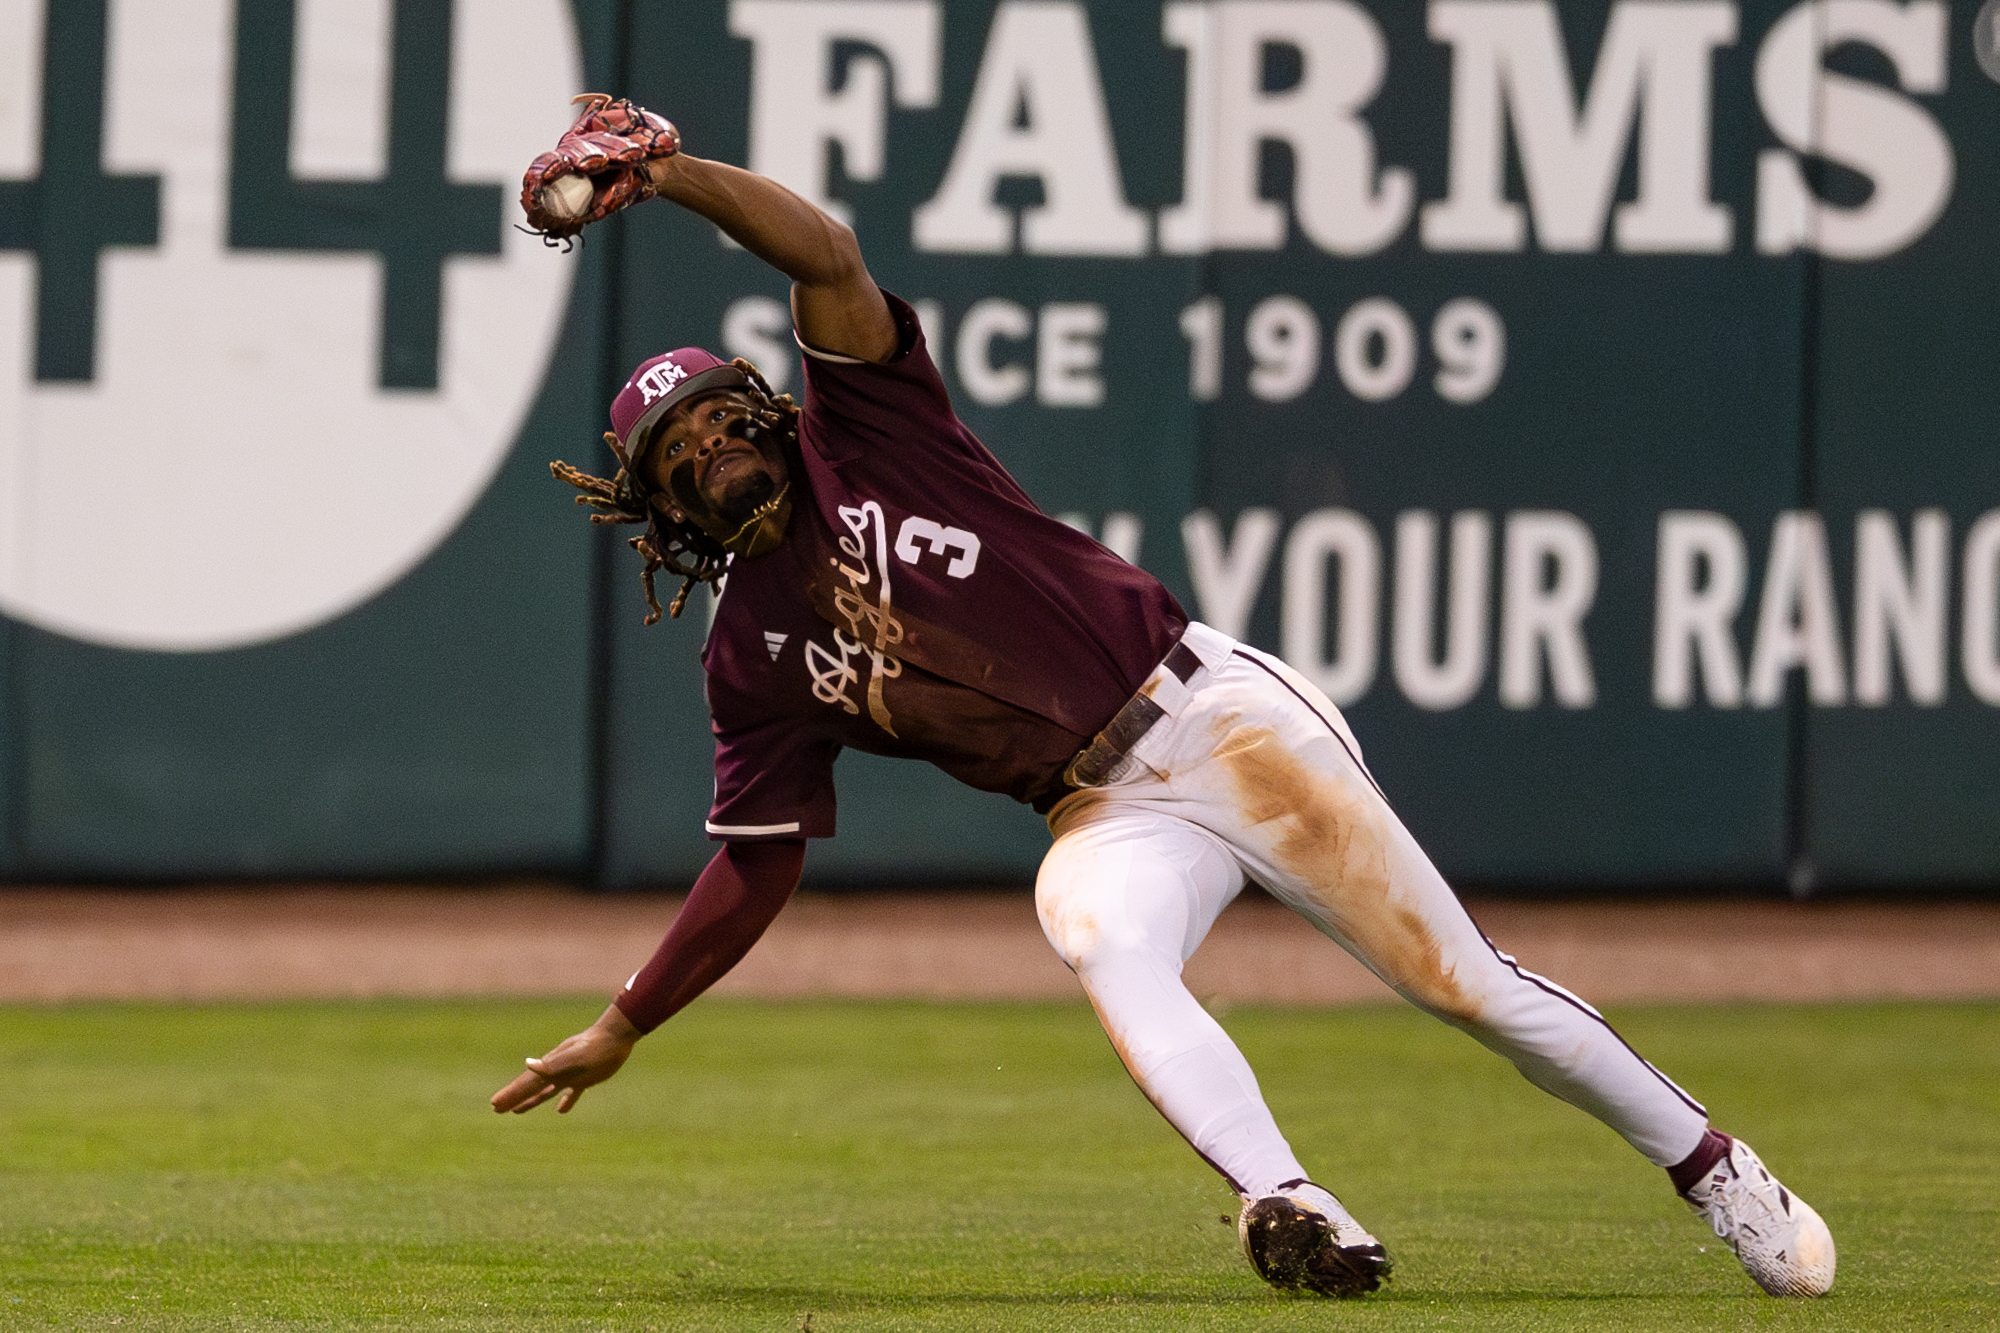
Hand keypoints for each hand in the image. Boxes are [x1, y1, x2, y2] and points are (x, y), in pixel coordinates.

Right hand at [491, 1004, 639, 1114]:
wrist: (615, 1036)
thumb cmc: (595, 1046)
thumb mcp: (574, 1056)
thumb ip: (552, 1063)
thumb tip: (527, 1064)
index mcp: (551, 1066)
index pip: (526, 1084)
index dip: (510, 1094)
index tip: (495, 1104)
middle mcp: (557, 1071)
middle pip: (531, 1088)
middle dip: (513, 1098)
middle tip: (496, 1109)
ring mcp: (570, 1075)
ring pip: (546, 1092)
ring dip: (531, 1101)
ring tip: (516, 1111)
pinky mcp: (585, 1078)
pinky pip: (571, 1093)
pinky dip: (565, 1101)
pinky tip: (561, 1110)